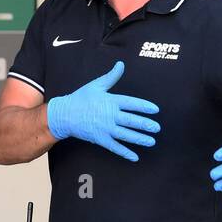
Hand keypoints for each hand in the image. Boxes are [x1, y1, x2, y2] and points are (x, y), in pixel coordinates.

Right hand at [46, 61, 160, 162]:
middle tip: (157, 128)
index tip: (155, 110)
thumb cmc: (80, 98)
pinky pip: (115, 147)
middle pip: (132, 121)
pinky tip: (135, 156)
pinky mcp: (100, 139)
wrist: (64, 114)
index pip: (132, 103)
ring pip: (126, 135)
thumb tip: (121, 64)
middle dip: (146, 125)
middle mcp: (110, 115)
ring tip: (151, 141)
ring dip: (140, 139)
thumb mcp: (96, 85)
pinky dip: (125, 152)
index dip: (144, 106)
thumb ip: (111, 76)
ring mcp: (105, 129)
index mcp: (110, 101)